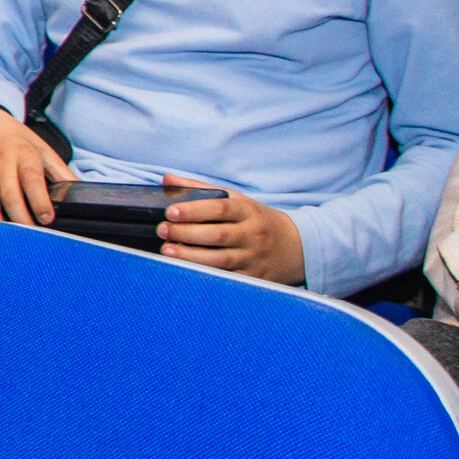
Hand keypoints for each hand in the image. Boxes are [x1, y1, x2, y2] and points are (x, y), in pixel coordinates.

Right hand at [0, 105, 78, 224]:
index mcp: (23, 155)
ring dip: (1, 226)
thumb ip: (61, 171)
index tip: (47, 218)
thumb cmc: (15, 140)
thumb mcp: (42, 149)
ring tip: (14, 238)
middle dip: (22, 221)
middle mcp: (1, 165)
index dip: (39, 201)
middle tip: (34, 236)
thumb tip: (80, 190)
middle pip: (10, 198)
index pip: (31, 179)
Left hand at [154, 173, 304, 283]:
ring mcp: (254, 258)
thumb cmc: (255, 220)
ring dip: (190, 256)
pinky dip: (205, 274)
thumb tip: (167, 180)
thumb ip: (200, 189)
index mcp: (248, 211)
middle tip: (162, 230)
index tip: (170, 212)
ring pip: (221, 259)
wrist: (296, 247)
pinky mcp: (253, 278)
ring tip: (167, 250)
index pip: (220, 208)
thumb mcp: (236, 200)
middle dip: (186, 233)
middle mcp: (253, 234)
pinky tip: (185, 270)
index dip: (194, 210)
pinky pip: (227, 278)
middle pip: (217, 235)